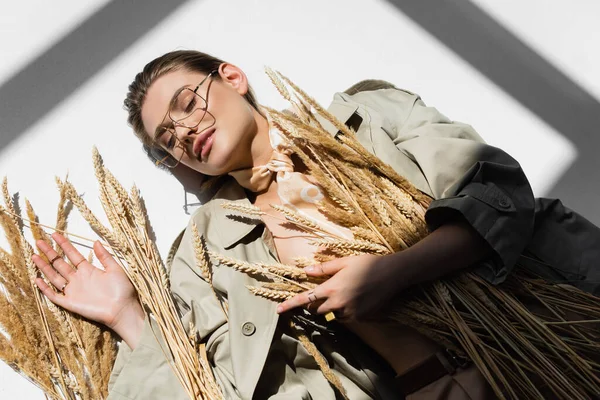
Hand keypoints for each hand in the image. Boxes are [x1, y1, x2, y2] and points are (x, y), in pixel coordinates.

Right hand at [33, 233, 143, 336]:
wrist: (122, 309)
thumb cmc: (122, 290)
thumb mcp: (115, 269)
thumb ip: (104, 256)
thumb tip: (95, 241)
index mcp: (88, 270)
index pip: (72, 254)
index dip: (63, 244)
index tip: (54, 234)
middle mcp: (78, 279)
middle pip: (60, 263)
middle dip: (49, 253)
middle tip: (39, 241)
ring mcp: (73, 291)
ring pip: (54, 277)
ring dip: (44, 267)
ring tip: (34, 256)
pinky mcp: (70, 303)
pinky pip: (54, 295)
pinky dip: (45, 288)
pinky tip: (38, 279)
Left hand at [276, 254, 398, 319]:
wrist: (392, 274)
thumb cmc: (367, 264)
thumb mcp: (344, 262)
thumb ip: (323, 268)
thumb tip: (305, 271)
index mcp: (331, 288)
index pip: (305, 299)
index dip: (290, 304)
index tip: (278, 310)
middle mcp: (338, 303)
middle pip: (317, 310)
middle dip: (316, 303)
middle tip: (327, 290)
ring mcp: (349, 313)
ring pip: (332, 314)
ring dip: (332, 307)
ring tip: (347, 291)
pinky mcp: (360, 318)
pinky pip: (346, 317)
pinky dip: (346, 310)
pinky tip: (357, 298)